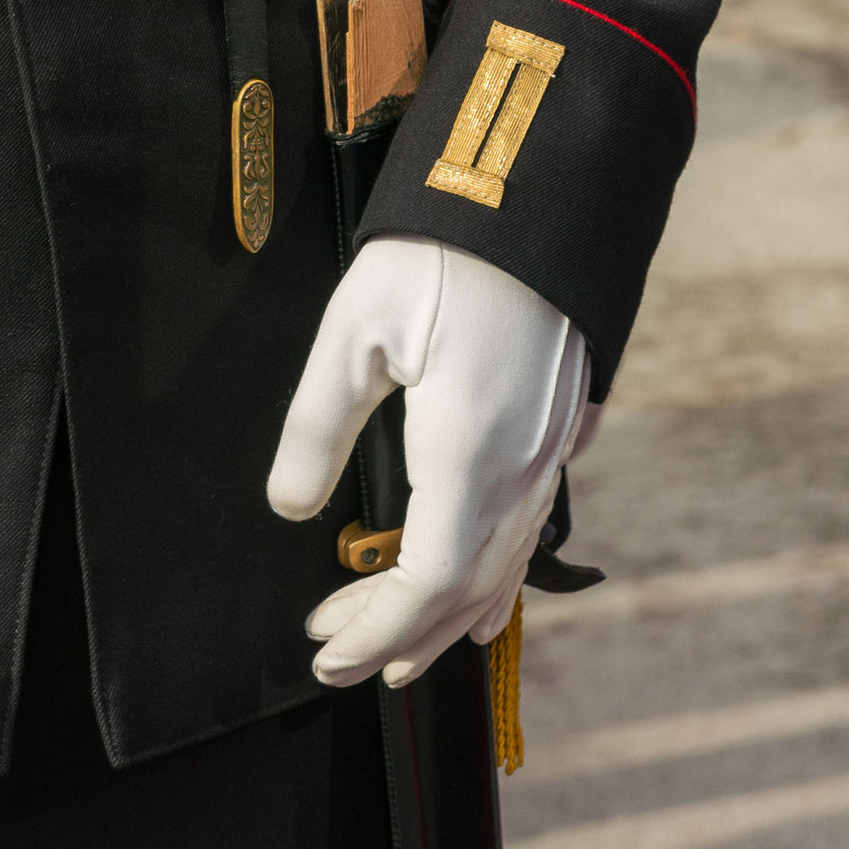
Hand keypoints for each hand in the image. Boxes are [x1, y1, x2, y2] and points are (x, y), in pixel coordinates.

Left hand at [267, 235, 590, 688]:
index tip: (327, 655)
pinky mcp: (557, 430)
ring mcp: (547, 452)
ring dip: (443, 617)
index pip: (427, 580)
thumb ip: (319, 424)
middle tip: (336, 652)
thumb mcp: (355, 328)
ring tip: (393, 648)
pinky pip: (527, 535)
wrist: (535, 193)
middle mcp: (520, 468)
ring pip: (501, 570)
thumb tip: (291, 507)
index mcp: (468, 450)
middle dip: (398, 634)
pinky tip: (478, 604)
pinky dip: (493, 583)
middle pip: (465, 591)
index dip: (377, 629)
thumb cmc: (441, 253)